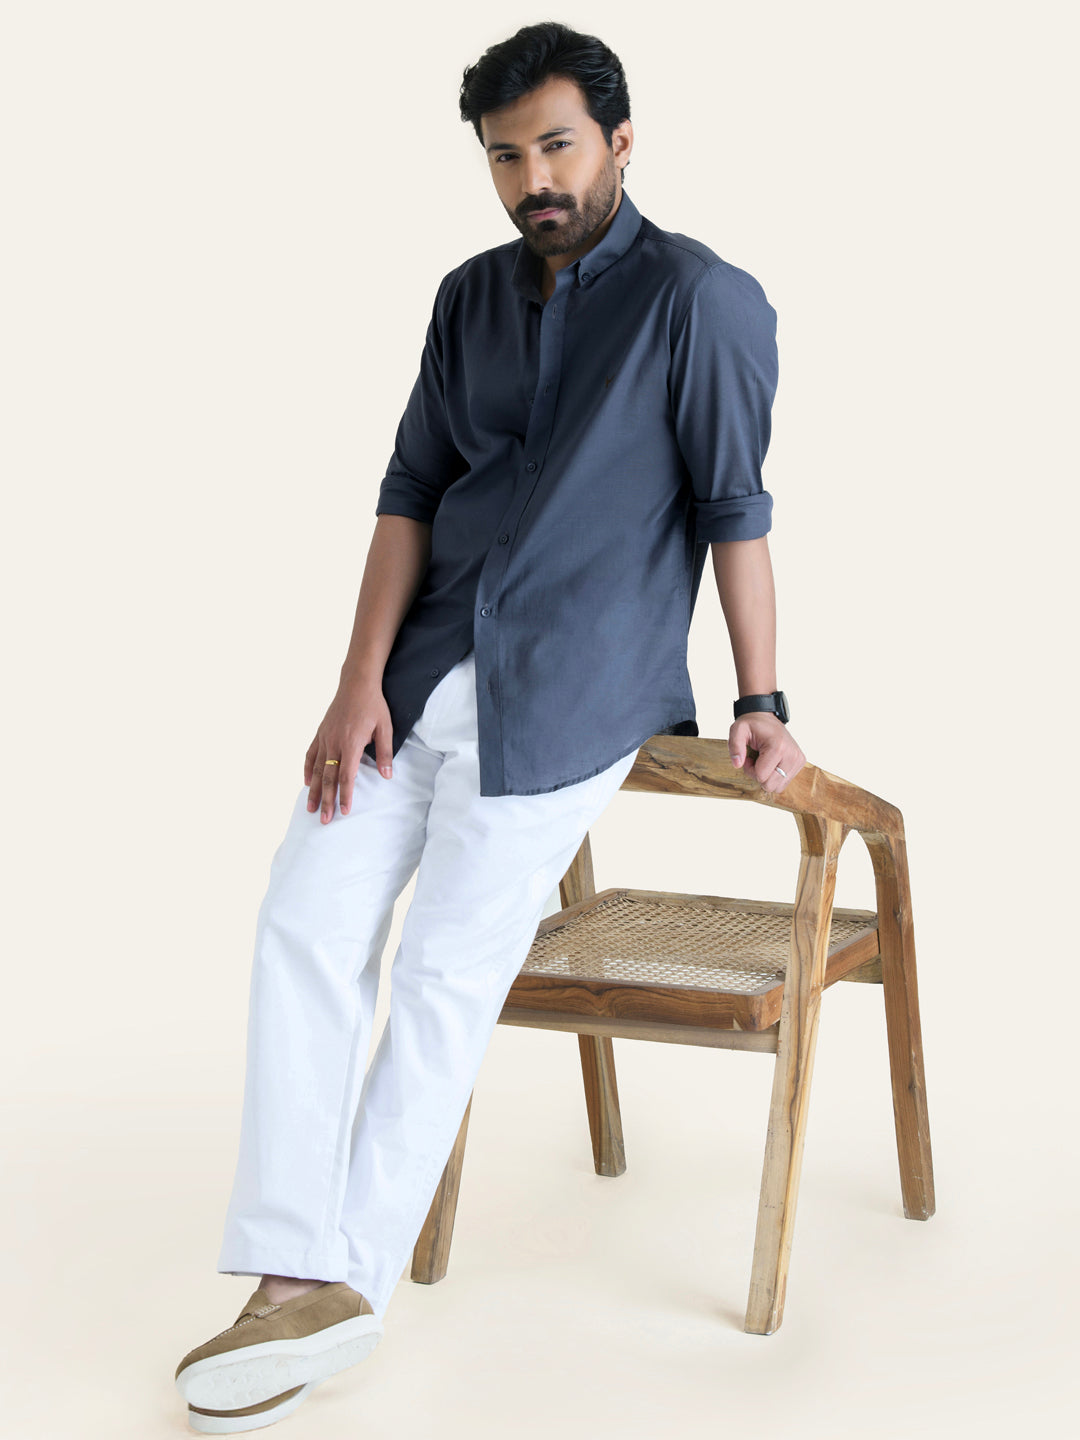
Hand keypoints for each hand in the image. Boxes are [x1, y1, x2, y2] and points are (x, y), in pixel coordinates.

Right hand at [304, 677, 394, 823]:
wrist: (356, 683)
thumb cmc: (373, 705)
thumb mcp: (385, 728)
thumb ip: (384, 753)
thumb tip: (388, 776)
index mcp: (351, 743)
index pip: (346, 776)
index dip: (345, 795)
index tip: (345, 811)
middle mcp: (334, 742)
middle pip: (328, 778)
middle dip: (326, 800)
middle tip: (324, 820)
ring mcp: (325, 737)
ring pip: (316, 769)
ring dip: (313, 790)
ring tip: (310, 808)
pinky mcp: (320, 732)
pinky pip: (310, 754)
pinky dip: (308, 770)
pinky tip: (307, 782)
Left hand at [729, 712, 805, 793]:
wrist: (766, 717)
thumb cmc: (752, 724)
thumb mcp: (738, 730)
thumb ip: (735, 746)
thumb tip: (737, 764)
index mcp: (778, 747)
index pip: (761, 776)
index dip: (750, 770)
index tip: (749, 757)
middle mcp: (792, 755)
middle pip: (770, 785)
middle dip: (758, 775)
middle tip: (756, 759)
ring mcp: (798, 760)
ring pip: (778, 787)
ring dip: (767, 777)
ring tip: (764, 761)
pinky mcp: (800, 763)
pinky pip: (784, 782)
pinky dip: (775, 776)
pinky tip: (771, 762)